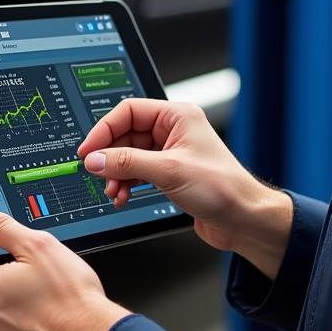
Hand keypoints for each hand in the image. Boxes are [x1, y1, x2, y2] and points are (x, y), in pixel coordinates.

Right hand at [76, 99, 293, 278]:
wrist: (243, 219)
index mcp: (177, 116)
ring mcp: (172, 152)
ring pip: (130, 156)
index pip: (129, 111)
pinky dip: (127, 183)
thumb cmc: (223, 188)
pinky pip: (138, 172)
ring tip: (114, 191)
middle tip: (99, 175)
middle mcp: (174, 130)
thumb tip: (95, 159)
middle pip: (126, 135)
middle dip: (110, 157)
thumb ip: (127, 163)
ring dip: (117, 174)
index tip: (88, 150)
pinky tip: (123, 196)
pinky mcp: (170, 173)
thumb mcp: (168, 171)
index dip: (104, 130)